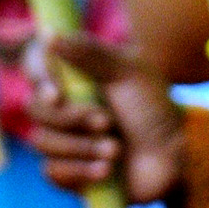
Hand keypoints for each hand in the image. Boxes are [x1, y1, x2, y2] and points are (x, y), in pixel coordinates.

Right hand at [25, 34, 188, 204]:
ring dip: (81, 146)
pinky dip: (78, 171)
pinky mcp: (68, 172)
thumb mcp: (128, 72)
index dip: (39, 78)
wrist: (174, 155)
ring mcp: (63, 139)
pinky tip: (106, 170)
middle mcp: (63, 105)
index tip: (57, 93)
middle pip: (35, 108)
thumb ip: (89, 52)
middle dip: (70, 118)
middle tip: (107, 122)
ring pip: (43, 141)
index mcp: (73, 75)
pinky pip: (51, 172)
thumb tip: (49, 34)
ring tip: (116, 149)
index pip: (35, 66)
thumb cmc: (153, 107)